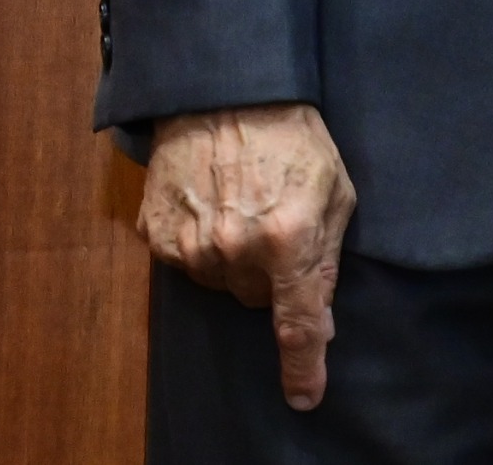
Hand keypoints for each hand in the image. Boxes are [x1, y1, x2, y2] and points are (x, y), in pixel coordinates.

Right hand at [139, 102, 356, 410]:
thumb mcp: (335, 190)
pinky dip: (201, 244)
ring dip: (235, 258)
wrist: (226, 94)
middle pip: (255, 299)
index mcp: (288, 238)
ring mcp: (190, 245)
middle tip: (276, 222)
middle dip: (271, 273)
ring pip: (220, 283)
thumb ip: (328, 258)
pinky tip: (212, 203)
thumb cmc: (294, 138)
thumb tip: (319, 322)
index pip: (296, 323)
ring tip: (244, 203)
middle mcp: (235, 249)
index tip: (305, 398)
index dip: (303, 366)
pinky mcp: (157, 235)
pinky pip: (187, 263)